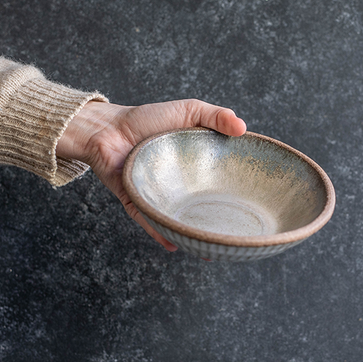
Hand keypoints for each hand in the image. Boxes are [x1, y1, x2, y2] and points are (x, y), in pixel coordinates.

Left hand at [57, 99, 246, 250]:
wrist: (107, 128)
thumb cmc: (147, 119)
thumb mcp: (188, 111)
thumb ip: (216, 116)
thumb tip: (243, 127)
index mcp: (196, 166)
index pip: (221, 183)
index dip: (236, 193)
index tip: (255, 204)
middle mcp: (181, 185)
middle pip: (203, 207)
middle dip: (218, 223)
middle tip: (236, 236)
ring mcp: (160, 196)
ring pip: (180, 220)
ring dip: (193, 235)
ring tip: (210, 250)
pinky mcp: (139, 203)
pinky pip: (151, 221)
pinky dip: (161, 233)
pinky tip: (174, 243)